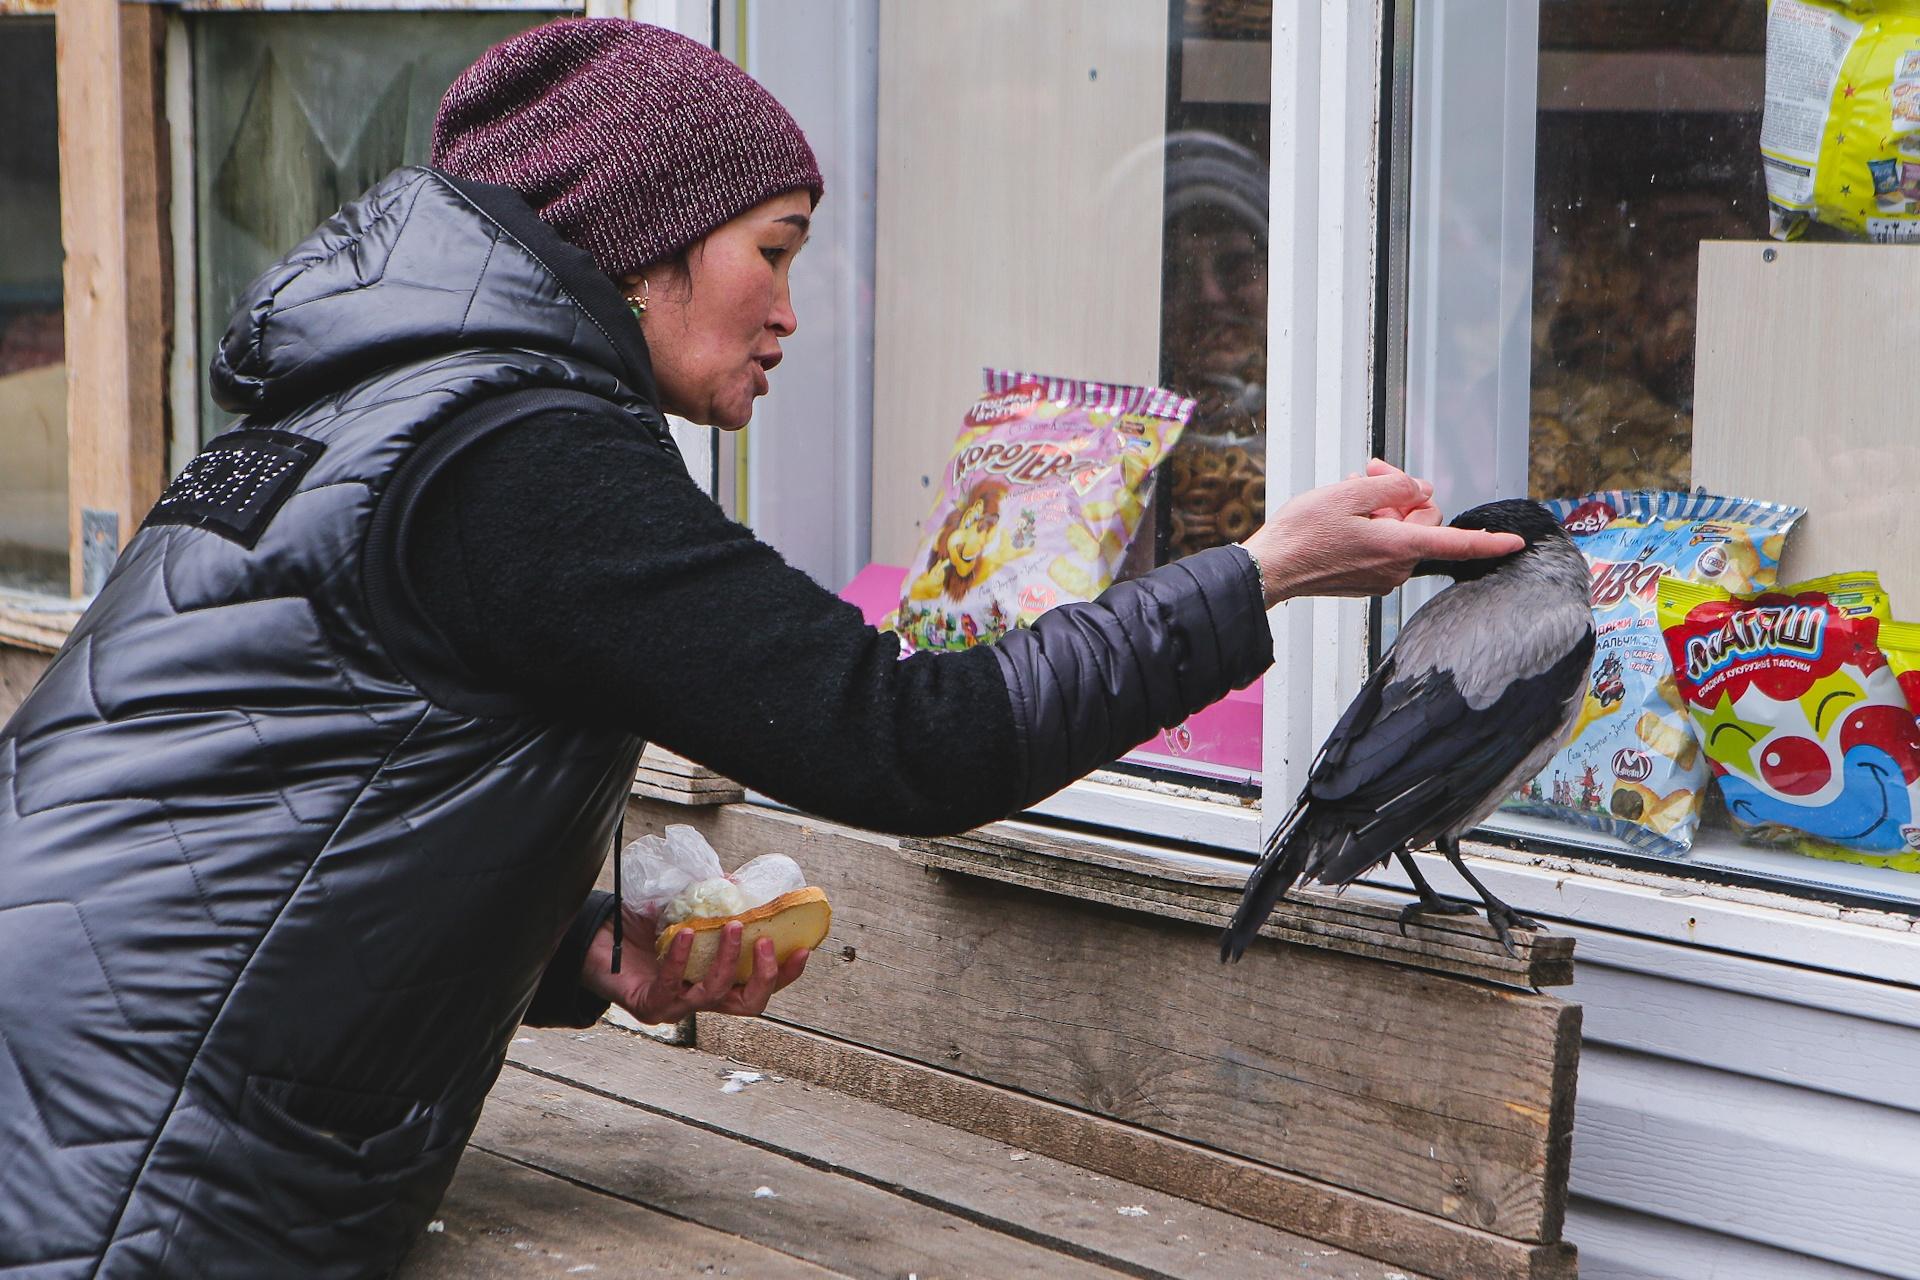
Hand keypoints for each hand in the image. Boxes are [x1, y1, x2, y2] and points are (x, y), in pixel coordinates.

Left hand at [580, 906, 809, 1022]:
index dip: (785, 974)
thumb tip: (739, 883)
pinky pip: (672, 986)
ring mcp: (674, 1006)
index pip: (758, 986)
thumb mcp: (681, 909)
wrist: (592, 938)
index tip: (803, 949)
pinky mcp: (647, 1005)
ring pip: (714, 996)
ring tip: (730, 926)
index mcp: (714, 980)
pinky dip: (682, 959)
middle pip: (747, 1005)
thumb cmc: (637, 927)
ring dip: (728, 961)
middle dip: (766, 976)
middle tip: (767, 942)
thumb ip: (710, 900)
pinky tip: (686, 933)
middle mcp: (698, 999)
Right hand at [1241, 460, 1523, 605]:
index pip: (1457, 544)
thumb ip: (1395, 486)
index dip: (1490, 542)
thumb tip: (1420, 490)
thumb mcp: (1349, 492)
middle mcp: (1395, 567)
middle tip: (1370, 475)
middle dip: (1402, 495)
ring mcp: (1380, 577)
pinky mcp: (1366, 582)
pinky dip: (1372, 528)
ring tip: (1349, 495)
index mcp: (1397, 546)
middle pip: (1424, 522)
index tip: (1516, 543)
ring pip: (1402, 533)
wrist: (1269, 569)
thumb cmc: (1302, 533)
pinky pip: (1384, 548)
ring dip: (1383, 509)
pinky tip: (1345, 516)